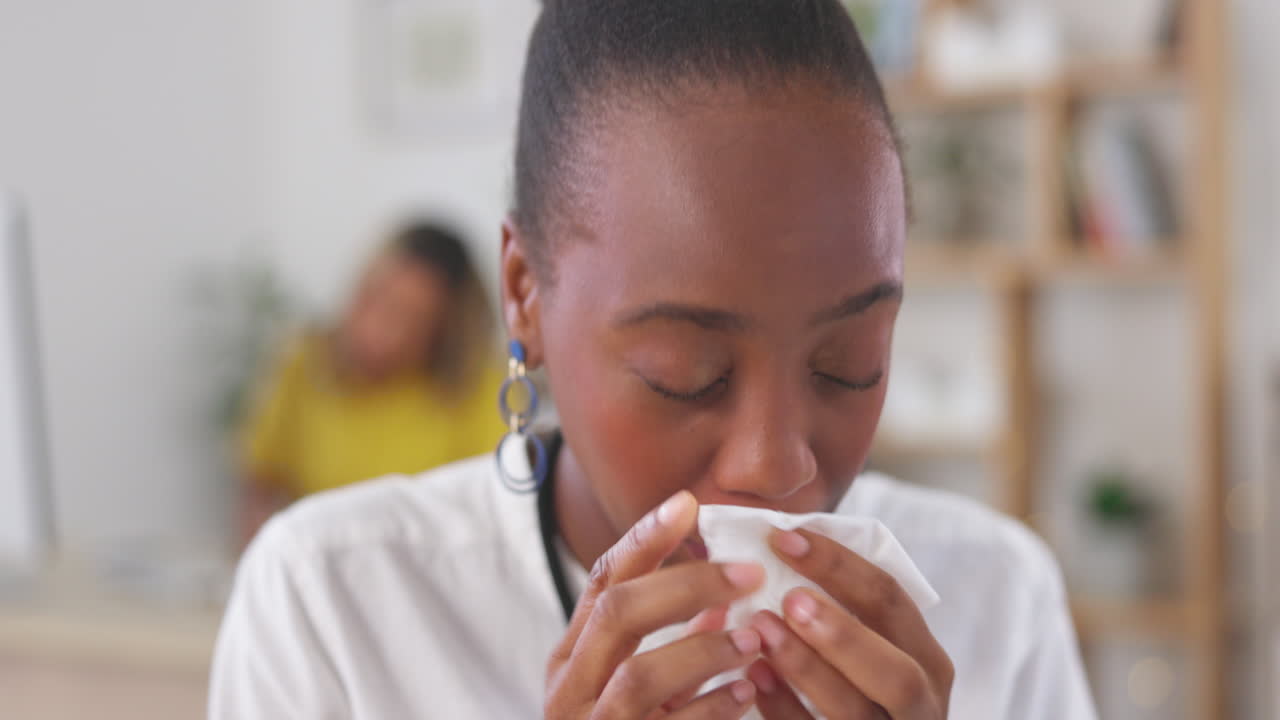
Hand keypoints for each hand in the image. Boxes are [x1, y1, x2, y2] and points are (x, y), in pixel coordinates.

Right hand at [545, 491, 765, 718]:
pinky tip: (745, 693)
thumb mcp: (636, 693)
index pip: (603, 580)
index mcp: (571, 658)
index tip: (688, 504)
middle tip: (750, 572)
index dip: (644, 539)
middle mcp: (571, 688)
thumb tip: (718, 602)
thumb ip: (671, 649)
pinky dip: (710, 709)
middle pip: (617, 613)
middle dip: (688, 585)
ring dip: (704, 650)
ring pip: (639, 675)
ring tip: (754, 640)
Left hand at [746, 529, 952, 718]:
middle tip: (790, 600)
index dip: (839, 566)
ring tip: (762, 631)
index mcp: (925, 658)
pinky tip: (754, 677)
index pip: (891, 600)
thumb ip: (847, 608)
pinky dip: (784, 707)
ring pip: (855, 710)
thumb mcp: (877, 647)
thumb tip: (782, 545)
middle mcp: (920, 704)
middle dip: (843, 634)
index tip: (783, 539)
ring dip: (806, 668)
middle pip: (896, 671)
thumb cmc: (863, 684)